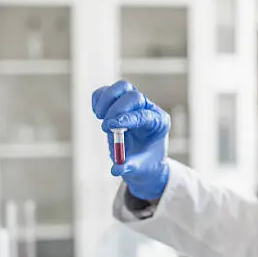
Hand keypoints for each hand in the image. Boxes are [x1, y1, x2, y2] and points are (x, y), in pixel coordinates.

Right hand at [92, 80, 170, 199]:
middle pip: (133, 96)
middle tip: (106, 128)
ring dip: (107, 99)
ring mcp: (134, 103)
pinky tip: (98, 113)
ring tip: (99, 117)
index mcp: (159, 122)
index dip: (127, 118)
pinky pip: (107, 91)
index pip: (144, 114)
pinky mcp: (119, 102)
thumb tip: (116, 169)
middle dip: (116, 110)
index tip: (111, 126)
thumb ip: (129, 168)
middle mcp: (148, 108)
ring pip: (122, 87)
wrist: (143, 160)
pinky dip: (99, 98)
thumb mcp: (140, 169)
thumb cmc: (144, 163)